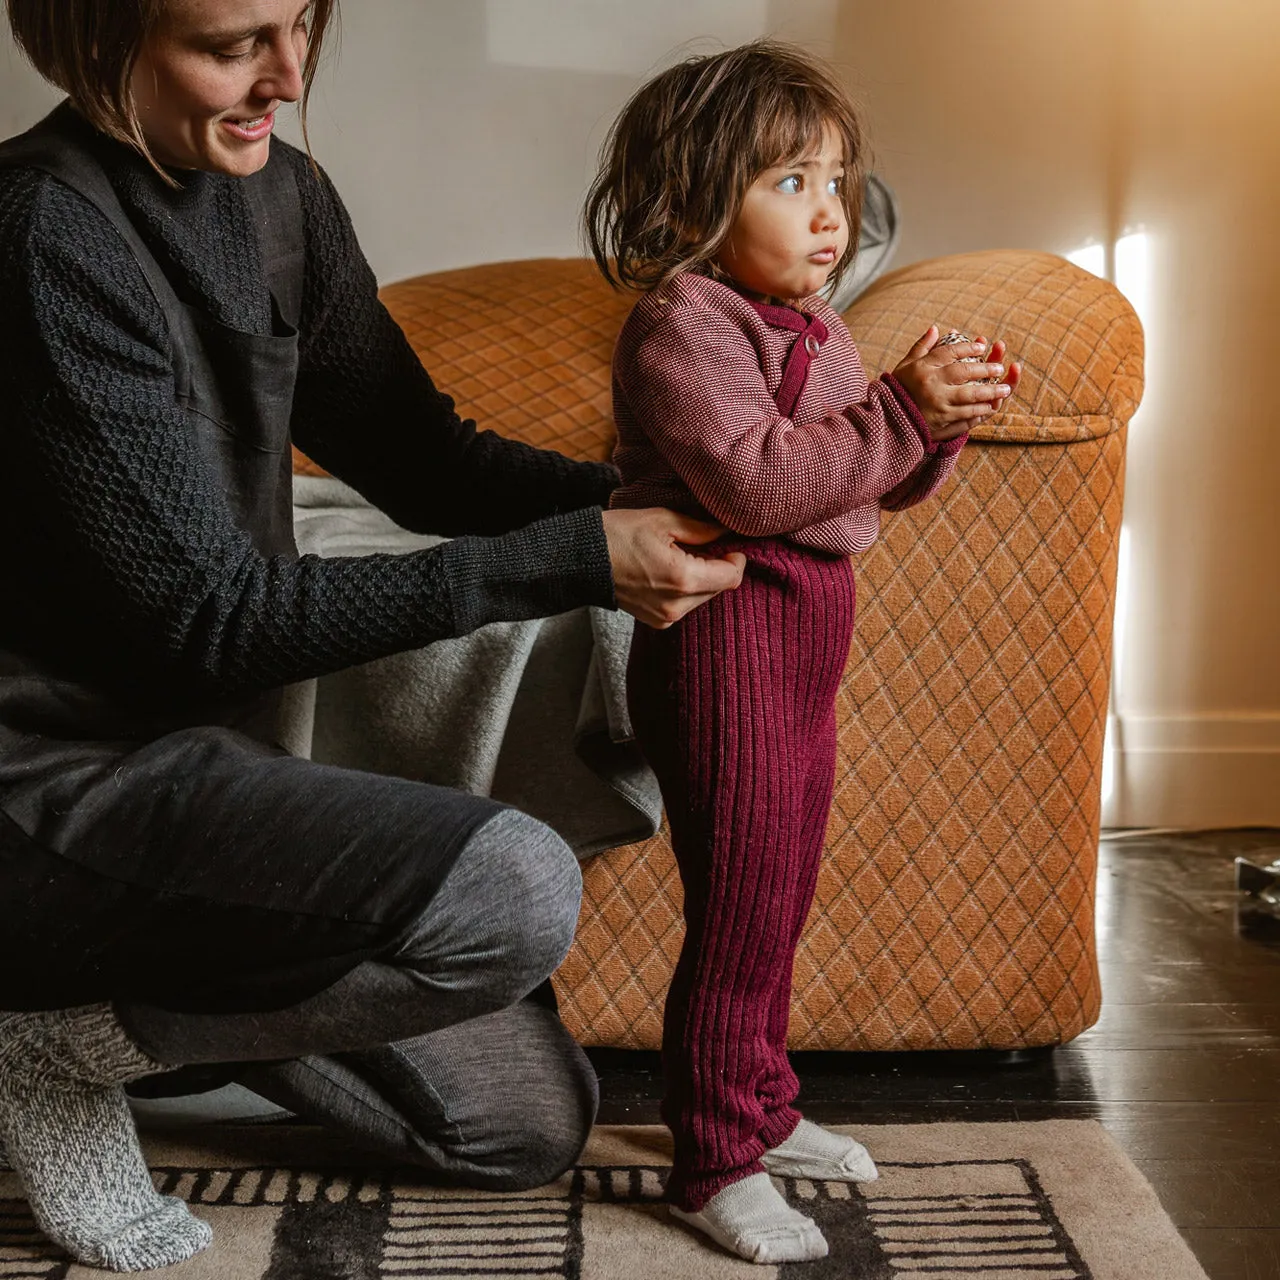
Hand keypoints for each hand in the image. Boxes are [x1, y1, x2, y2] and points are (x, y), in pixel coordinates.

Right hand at [602, 508, 746, 628]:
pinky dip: (685, 589)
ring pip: (703, 598)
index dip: (736, 559)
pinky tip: (667, 572)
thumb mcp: (663, 520)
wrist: (580, 559)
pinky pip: (685, 605)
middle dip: (717, 567)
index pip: (731, 577)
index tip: (731, 545)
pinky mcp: (657, 621)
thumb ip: (701, 529)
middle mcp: (677, 605)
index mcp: (682, 578)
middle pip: (719, 588)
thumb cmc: (618, 534)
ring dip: (701, 578)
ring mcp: (666, 617)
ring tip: (680, 556)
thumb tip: (726, 532)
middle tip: (701, 544)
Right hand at [892, 325, 1021, 440]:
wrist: (887, 422)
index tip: (983, 345)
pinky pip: (966, 416)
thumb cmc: (897, 391)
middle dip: (986, 369)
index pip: (950, 352)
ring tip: (1004, 389)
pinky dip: (980, 412)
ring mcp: (938, 406)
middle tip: (999, 368)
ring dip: (990, 392)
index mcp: (922, 369)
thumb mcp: (905, 366)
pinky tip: (989, 407)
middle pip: (964, 373)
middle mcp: (931, 386)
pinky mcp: (942, 424)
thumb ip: (922, 347)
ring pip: (971, 396)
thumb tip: (936, 328)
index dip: (969, 347)